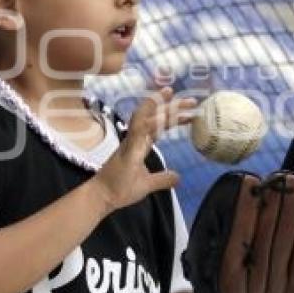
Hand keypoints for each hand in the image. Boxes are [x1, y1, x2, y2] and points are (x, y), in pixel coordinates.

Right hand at [92, 87, 196, 214]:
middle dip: (171, 107)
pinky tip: (162, 117)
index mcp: (138, 144)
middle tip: (192, 101)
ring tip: (171, 94)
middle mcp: (134, 139)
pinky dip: (150, 122)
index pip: (157, 126)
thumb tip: (177, 176)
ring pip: (145, 118)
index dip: (171, 117)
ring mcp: (130, 143)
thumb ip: (162, 179)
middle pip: (153, 117)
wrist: (102, 197)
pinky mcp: (128, 151)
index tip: (188, 111)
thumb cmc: (119, 189)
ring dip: (159, 107)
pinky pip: (138, 132)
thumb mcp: (147, 184)